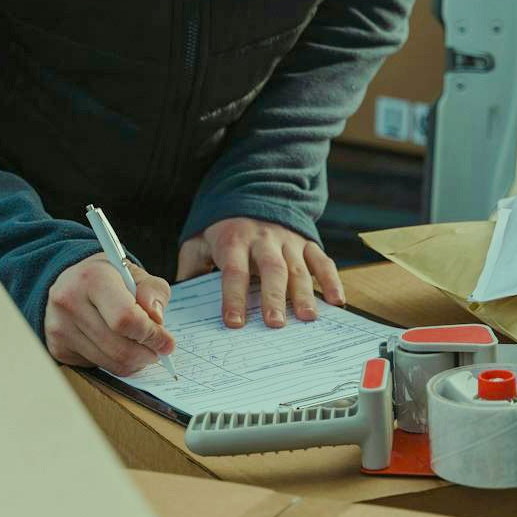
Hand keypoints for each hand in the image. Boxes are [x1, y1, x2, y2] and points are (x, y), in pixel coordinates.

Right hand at [44, 256, 174, 374]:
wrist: (69, 283)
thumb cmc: (108, 278)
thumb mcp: (135, 274)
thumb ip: (153, 291)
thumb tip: (157, 319)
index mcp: (92, 278)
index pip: (126, 318)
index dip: (151, 335)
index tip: (167, 342)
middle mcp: (70, 302)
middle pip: (119, 347)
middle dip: (147, 354)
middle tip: (158, 351)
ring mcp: (60, 328)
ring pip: (110, 363)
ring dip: (134, 362)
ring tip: (143, 351)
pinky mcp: (58, 348)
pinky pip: (97, 367)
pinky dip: (115, 363)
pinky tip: (118, 348)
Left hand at [176, 218, 345, 328]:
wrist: (253, 191)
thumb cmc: (223, 228)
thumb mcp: (199, 240)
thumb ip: (190, 266)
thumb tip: (180, 296)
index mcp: (234, 241)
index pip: (234, 271)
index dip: (233, 297)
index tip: (234, 322)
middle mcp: (263, 240)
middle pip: (270, 270)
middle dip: (273, 297)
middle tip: (276, 324)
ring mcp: (288, 241)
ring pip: (298, 268)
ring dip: (304, 293)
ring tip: (308, 318)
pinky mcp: (306, 242)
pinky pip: (321, 261)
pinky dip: (332, 280)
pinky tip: (337, 301)